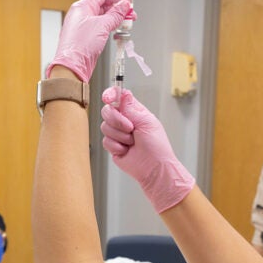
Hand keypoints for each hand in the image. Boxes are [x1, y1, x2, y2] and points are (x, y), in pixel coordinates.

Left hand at [45, 0, 134, 81]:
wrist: (72, 66)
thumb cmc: (79, 46)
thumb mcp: (102, 26)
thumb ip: (115, 14)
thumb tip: (124, 5)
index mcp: (82, 7)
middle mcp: (82, 14)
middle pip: (104, 4)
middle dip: (119, 7)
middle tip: (131, 12)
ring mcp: (84, 25)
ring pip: (104, 16)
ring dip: (117, 18)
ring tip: (128, 21)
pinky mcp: (88, 36)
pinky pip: (102, 26)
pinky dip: (111, 26)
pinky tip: (119, 29)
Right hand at [100, 87, 194, 212]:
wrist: (154, 168)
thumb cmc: (157, 147)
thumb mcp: (147, 122)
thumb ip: (131, 108)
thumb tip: (123, 94)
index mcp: (135, 112)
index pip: (118, 97)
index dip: (111, 95)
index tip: (108, 97)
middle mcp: (125, 121)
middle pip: (108, 111)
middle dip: (117, 120)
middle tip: (130, 128)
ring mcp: (118, 134)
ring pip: (105, 127)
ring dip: (120, 136)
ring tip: (132, 142)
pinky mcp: (113, 146)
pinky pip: (105, 141)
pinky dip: (116, 146)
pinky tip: (127, 150)